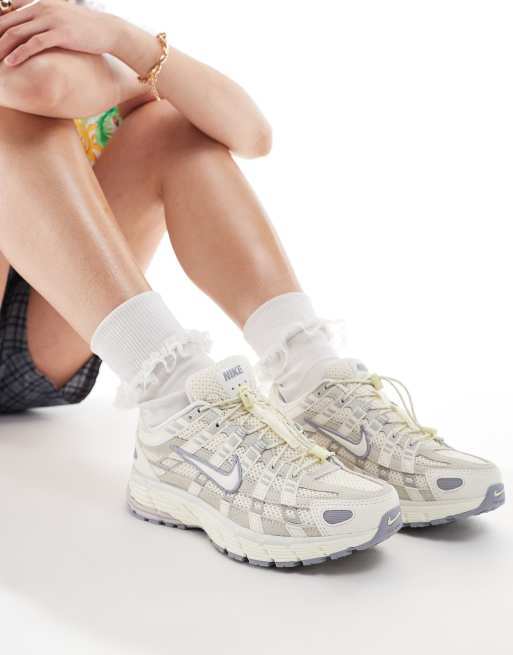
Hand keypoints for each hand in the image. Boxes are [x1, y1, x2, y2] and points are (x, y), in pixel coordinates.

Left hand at [0, 0, 123, 64]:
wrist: (108, 30)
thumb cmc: (85, 28)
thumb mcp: (61, 18)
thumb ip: (44, 20)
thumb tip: (32, 31)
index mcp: (39, 3)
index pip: (8, 11)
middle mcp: (41, 8)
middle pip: (7, 22)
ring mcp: (50, 20)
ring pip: (17, 33)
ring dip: (2, 48)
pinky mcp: (60, 34)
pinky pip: (34, 44)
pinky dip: (19, 54)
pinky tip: (10, 63)